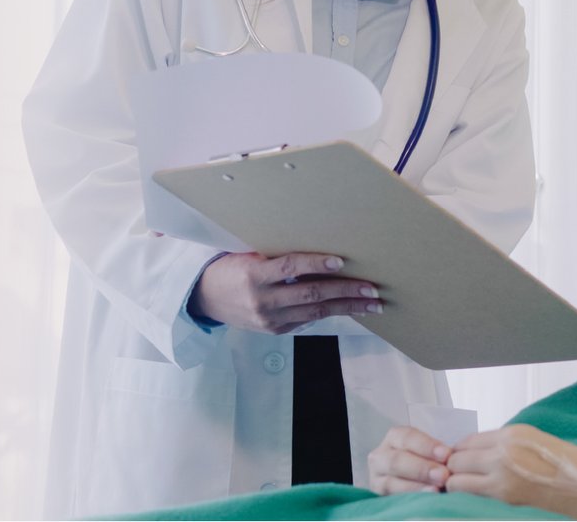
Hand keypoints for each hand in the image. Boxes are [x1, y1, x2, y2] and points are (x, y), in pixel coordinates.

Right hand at [189, 252, 382, 334]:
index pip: (290, 268)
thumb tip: (314, 245)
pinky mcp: (275, 330)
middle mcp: (262, 300)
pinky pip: (307, 320)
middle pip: (311, 294)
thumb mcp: (245, 254)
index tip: (341, 261)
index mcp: (253, 275)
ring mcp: (269, 319)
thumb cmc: (228, 268)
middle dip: (345, 291)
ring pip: (316, 312)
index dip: (316, 264)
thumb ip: (275, 254)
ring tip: (372, 303)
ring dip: (347, 307)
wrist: (204, 299)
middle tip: (372, 288)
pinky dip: (329, 312)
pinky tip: (349, 308)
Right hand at [369, 426, 450, 493]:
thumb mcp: (431, 454)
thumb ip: (440, 455)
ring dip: (415, 486)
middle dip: (422, 468)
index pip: (408, 437)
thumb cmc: (428, 463)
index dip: (427, 445)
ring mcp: (376, 478)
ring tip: (436, 490)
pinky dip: (409, 499)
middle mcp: (380, 456)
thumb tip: (456, 459)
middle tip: (444, 475)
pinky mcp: (378, 496)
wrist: (413, 481)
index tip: (447, 454)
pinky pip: (391, 499)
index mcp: (395, 438)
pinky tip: (425, 500)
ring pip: (391, 482)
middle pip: (397, 460)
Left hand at [445, 425, 576, 509]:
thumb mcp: (526, 438)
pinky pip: (471, 496)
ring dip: (456, 483)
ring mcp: (502, 479)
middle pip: (456, 460)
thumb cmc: (557, 461)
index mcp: (509, 436)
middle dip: (454, 467)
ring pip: (457, 481)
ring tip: (463, 486)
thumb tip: (468, 450)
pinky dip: (466, 496)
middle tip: (457, 473)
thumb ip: (497, 442)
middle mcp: (503, 455)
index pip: (466, 441)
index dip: (458, 450)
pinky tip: (473, 495)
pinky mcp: (504, 499)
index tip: (458, 457)